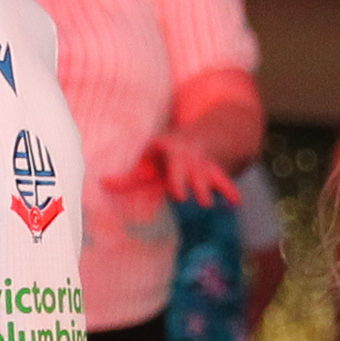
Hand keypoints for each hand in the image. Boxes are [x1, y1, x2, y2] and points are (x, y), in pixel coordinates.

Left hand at [110, 128, 239, 209]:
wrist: (209, 136)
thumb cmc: (170, 157)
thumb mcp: (150, 163)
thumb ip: (129, 177)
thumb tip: (103, 183)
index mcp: (164, 148)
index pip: (155, 152)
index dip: (148, 161)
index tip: (139, 175)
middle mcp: (183, 154)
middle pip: (181, 168)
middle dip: (180, 181)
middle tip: (180, 196)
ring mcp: (201, 163)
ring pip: (203, 175)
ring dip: (205, 189)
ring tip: (206, 204)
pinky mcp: (216, 170)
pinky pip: (224, 180)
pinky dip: (231, 191)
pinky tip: (236, 203)